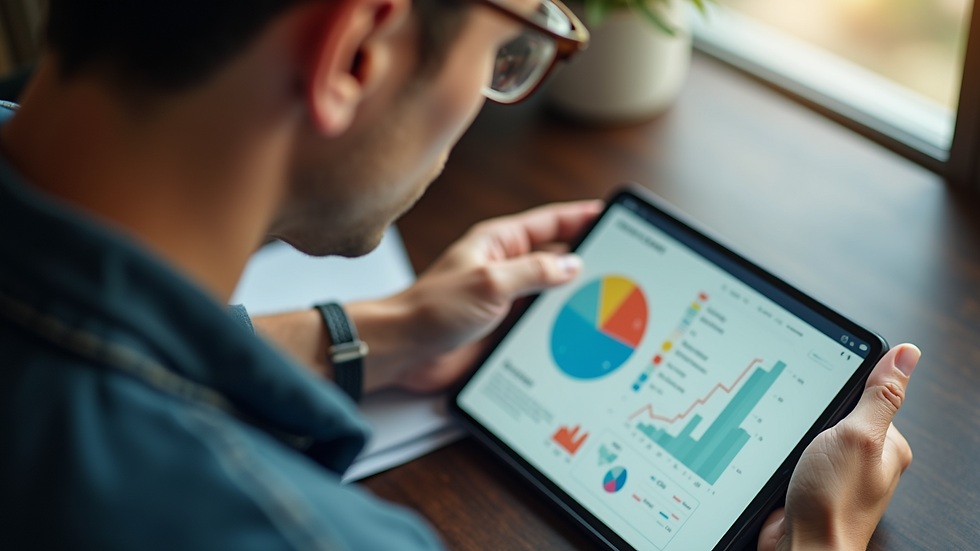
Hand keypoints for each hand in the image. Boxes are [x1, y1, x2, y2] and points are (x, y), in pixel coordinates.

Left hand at [351, 200, 602, 391]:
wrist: (403, 350)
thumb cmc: (430, 309)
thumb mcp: (489, 282)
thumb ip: (533, 272)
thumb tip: (572, 265)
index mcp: (497, 244)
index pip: (549, 224)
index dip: (580, 218)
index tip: (608, 214)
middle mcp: (504, 268)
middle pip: (555, 258)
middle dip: (586, 260)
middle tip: (619, 264)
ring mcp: (505, 298)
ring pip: (551, 292)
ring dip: (573, 297)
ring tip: (607, 300)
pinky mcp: (503, 328)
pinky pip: (539, 321)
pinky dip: (559, 325)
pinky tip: (579, 332)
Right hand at [758, 344, 919, 550]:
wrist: (803, 547)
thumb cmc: (835, 502)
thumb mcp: (859, 435)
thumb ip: (880, 395)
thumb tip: (906, 354)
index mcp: (887, 444)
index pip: (863, 396)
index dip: (838, 392)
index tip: (820, 394)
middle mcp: (862, 459)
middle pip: (830, 415)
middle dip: (809, 418)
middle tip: (803, 432)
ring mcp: (833, 472)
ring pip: (806, 436)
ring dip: (790, 439)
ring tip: (788, 451)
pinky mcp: (807, 484)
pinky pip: (790, 457)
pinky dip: (779, 457)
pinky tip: (776, 463)